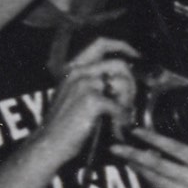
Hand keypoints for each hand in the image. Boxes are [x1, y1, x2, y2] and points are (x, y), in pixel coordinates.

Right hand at [38, 39, 138, 161]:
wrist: (50, 143)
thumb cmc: (65, 124)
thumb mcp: (74, 95)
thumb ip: (95, 82)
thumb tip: (124, 80)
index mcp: (73, 69)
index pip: (101, 44)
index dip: (123, 46)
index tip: (137, 56)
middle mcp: (78, 72)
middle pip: (119, 65)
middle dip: (130, 83)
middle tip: (128, 103)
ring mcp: (84, 84)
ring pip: (122, 84)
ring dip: (127, 102)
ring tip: (120, 116)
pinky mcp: (92, 100)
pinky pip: (120, 106)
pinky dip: (122, 118)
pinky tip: (116, 127)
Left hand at [120, 127, 187, 187]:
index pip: (176, 148)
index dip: (154, 139)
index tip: (136, 131)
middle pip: (159, 166)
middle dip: (135, 155)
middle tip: (116, 147)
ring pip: (156, 181)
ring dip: (139, 169)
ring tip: (126, 159)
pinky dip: (150, 184)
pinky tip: (142, 175)